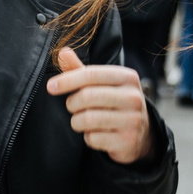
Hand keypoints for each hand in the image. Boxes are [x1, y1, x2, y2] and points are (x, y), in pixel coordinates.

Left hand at [47, 47, 152, 164]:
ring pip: (88, 119)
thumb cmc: (114, 102)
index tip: (51, 87)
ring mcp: (133, 120)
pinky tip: (96, 133)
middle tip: (72, 107)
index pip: (91, 74)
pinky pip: (93, 138)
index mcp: (127, 77)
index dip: (67, 80)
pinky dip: (88, 137)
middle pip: (87, 97)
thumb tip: (62, 53)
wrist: (141, 132)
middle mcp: (133, 97)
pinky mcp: (128, 140)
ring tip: (82, 120)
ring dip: (77, 122)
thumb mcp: (102, 84)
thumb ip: (81, 70)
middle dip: (72, 104)